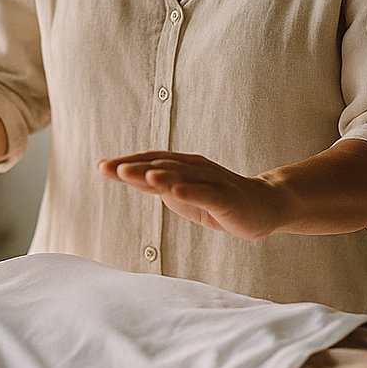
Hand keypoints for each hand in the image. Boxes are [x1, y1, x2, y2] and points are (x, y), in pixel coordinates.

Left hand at [98, 152, 283, 239]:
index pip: (150, 161)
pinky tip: (173, 191)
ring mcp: (212, 182)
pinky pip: (206, 194)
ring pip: (180, 175)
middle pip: (160, 164)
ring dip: (156, 174)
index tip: (101, 166)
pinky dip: (189, 191)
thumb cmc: (219, 201)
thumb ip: (160, 186)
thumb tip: (132, 178)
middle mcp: (195, 168)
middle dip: (133, 166)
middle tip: (107, 168)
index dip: (126, 163)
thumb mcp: (184, 195)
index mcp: (183, 166)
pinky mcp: (226, 198)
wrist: (264, 206)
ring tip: (132, 174)